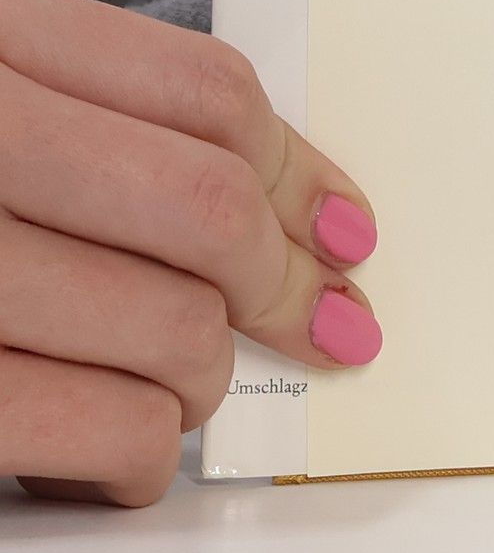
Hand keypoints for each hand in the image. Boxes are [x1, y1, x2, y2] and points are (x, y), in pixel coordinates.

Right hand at [0, 0, 381, 505]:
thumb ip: (107, 118)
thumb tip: (308, 219)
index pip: (207, 95)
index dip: (304, 172)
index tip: (347, 230)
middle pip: (207, 215)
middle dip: (281, 288)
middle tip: (312, 320)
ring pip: (167, 331)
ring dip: (203, 381)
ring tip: (178, 387)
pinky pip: (88, 428)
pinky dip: (130, 457)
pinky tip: (114, 454)